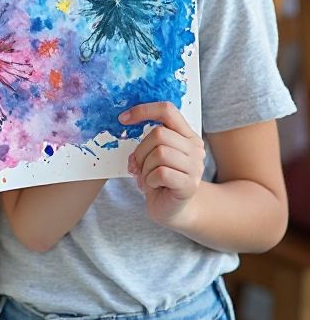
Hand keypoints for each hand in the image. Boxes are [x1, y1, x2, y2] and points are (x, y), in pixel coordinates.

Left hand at [120, 102, 204, 228]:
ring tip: (147, 177)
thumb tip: (125, 120)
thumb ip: (146, 138)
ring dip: (145, 167)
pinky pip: (161, 173)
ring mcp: (195, 167)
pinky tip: (153, 186)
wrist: (171, 209)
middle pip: (159, 134)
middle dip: (140, 151)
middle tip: (138, 166)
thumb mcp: (151, 153)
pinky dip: (149, 180)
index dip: (143, 111)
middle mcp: (195, 148)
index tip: (123, 119)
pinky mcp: (190, 185)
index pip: (167, 110)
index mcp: (187, 135)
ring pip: (160, 153)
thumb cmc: (159, 178)